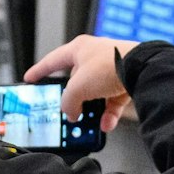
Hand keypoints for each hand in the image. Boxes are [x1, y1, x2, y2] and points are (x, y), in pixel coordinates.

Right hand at [24, 35, 138, 131]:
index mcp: (79, 49)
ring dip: (92, 110)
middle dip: (73, 99)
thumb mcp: (78, 87)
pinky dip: (108, 114)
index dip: (39, 71)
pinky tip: (106, 124)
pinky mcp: (126, 81)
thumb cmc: (110, 65)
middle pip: (76, 81)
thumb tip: (71, 113)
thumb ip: (68, 102)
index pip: (53, 60)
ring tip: (88, 123)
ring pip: (96, 94)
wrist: (143, 69)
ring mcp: (111, 69)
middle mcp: (95, 57)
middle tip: (68, 111)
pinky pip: (112, 101)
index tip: (30, 78)